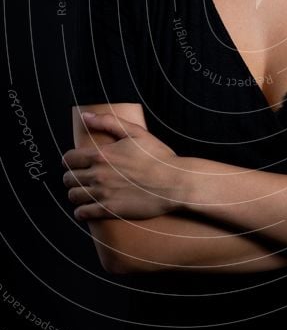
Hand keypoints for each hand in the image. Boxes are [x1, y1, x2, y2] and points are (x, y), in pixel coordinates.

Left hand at [62, 112, 184, 219]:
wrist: (174, 183)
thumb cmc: (157, 157)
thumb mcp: (135, 132)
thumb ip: (108, 122)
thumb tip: (86, 116)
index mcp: (101, 155)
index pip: (68, 159)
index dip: (70, 160)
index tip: (75, 163)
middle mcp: (98, 175)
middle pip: (68, 178)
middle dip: (71, 177)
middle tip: (80, 178)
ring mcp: (102, 194)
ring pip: (73, 196)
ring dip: (75, 193)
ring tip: (83, 192)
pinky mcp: (109, 210)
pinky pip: (83, 213)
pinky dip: (81, 211)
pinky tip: (87, 208)